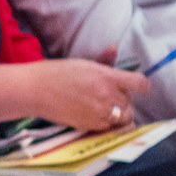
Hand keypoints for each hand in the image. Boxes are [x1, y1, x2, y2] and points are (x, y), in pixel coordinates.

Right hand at [22, 59, 148, 131]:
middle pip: (131, 101)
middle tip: (108, 95)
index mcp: (107, 77)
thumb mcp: (83, 64)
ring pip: (124, 116)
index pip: (140, 84)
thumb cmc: (56, 73)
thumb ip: (103, 61)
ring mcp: (100, 112)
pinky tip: (93, 114)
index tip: (135, 86)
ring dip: (118, 112)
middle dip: (123, 99)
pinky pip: (110, 126)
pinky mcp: (92, 125)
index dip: (140, 86)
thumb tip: (115, 49)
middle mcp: (107, 95)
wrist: (34, 90)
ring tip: (103, 106)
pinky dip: (106, 122)